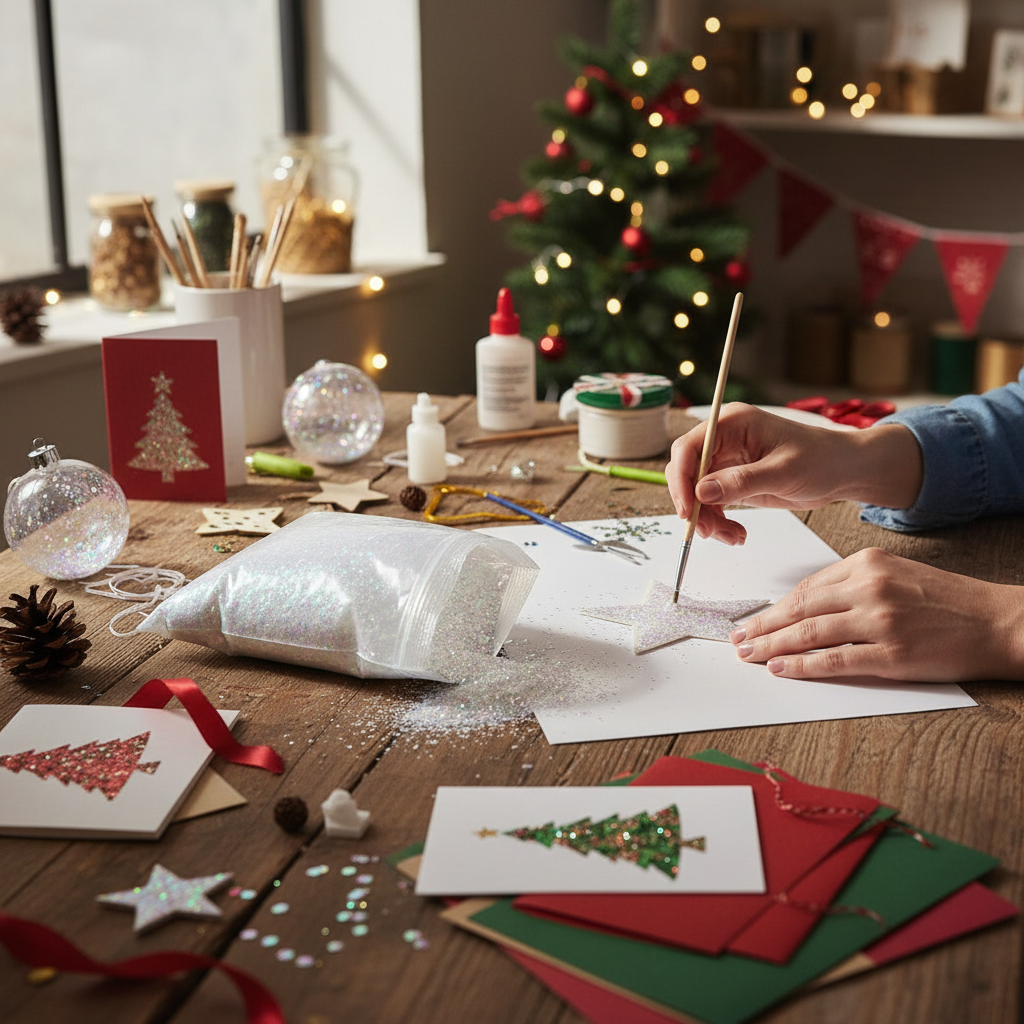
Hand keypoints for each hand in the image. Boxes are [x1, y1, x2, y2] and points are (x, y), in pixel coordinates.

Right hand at [665, 404, 922, 545]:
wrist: (843, 471)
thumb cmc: (821, 459)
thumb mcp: (783, 471)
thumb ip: (741, 481)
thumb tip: (701, 491)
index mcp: (732, 423)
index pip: (689, 448)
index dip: (680, 478)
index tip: (687, 509)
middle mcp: (724, 440)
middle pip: (687, 472)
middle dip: (693, 505)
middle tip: (705, 531)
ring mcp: (727, 461)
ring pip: (697, 493)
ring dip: (708, 519)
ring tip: (732, 537)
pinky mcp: (733, 481)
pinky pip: (712, 504)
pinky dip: (719, 522)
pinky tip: (737, 534)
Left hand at [732, 547, 1023, 681]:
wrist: (998, 622)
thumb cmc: (946, 600)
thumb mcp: (895, 574)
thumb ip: (852, 585)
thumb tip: (805, 606)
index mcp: (867, 564)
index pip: (806, 589)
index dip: (774, 607)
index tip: (751, 619)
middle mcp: (869, 588)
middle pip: (799, 609)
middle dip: (762, 626)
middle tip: (737, 640)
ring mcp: (880, 621)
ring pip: (808, 633)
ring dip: (772, 646)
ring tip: (750, 656)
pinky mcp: (891, 655)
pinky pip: (834, 660)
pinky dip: (802, 666)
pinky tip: (782, 669)